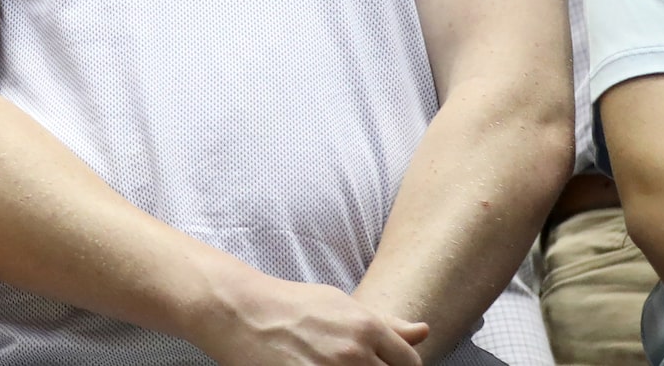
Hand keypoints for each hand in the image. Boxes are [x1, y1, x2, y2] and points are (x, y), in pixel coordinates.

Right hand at [193, 272, 427, 365]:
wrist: (239, 312)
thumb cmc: (290, 305)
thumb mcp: (339, 304)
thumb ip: (385, 323)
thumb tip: (424, 331)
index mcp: (366, 327)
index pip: (410, 363)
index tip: (382, 364)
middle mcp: (354, 352)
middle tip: (351, 364)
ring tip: (330, 364)